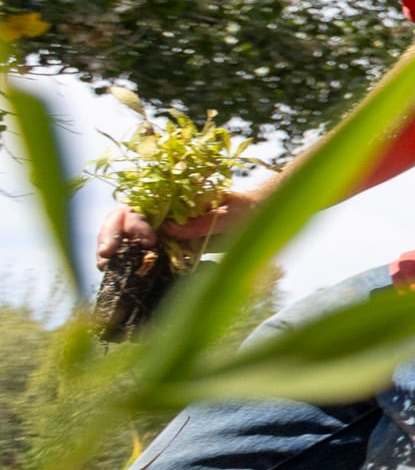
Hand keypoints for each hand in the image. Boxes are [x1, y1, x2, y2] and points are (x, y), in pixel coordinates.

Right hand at [96, 184, 261, 262]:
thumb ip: (204, 220)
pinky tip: (114, 271)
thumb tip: (170, 229)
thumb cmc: (245, 210)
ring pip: (124, 234)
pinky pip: (138, 252)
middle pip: (123, 217)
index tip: (147, 240)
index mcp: (172, 198)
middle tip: (107, 254)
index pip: (141, 205)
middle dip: (111, 234)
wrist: (255, 220)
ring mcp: (161, 229)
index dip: (135, 222)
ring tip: (104, 264)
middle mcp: (161, 212)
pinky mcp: (166, 247)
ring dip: (111, 247)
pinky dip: (125, 260)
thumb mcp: (232, 213)